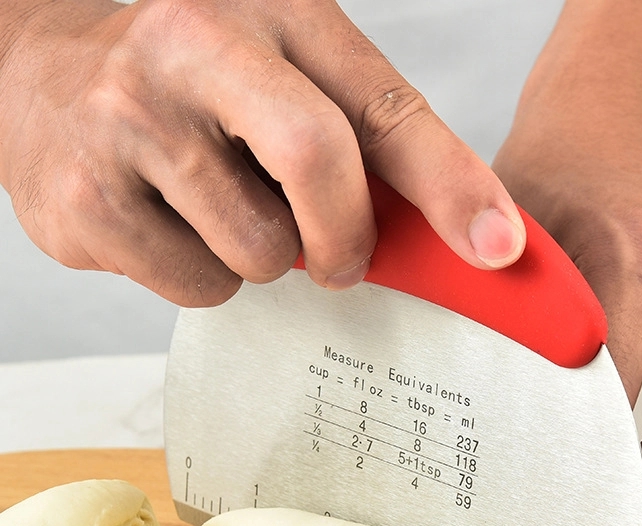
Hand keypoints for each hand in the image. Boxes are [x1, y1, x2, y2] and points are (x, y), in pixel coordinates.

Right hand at [0, 0, 524, 305]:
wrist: (46, 75)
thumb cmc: (193, 86)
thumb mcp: (285, 78)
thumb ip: (364, 146)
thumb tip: (456, 237)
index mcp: (269, 15)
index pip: (381, 107)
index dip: (451, 182)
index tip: (500, 247)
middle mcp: (192, 51)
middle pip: (317, 165)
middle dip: (344, 238)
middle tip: (337, 256)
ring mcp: (128, 125)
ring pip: (259, 252)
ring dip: (262, 256)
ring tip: (221, 210)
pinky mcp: (85, 202)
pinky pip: (199, 287)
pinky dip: (206, 277)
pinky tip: (171, 227)